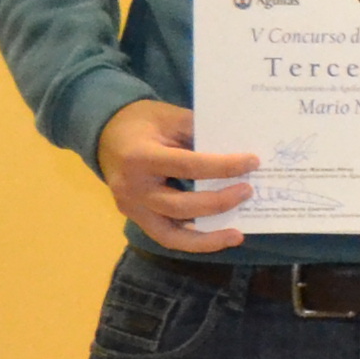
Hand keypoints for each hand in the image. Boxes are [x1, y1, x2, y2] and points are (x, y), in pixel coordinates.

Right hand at [95, 97, 254, 253]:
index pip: (188, 167)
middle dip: (218, 202)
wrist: (106, 132)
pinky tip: (218, 238)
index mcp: (140, 157)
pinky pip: (166, 236)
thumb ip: (202, 134)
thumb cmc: (144, 122)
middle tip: (248, 191)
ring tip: (237, 235)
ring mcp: (131, 207)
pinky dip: (193, 241)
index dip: (223, 167)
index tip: (253, 162)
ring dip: (207, 238)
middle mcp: (133, 188)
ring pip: (170, 235)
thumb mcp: (172, 117)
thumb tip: (240, 153)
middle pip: (180, 206)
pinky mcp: (135, 217)